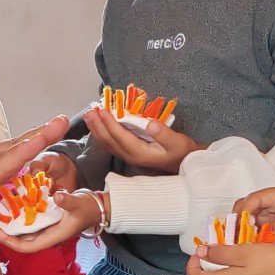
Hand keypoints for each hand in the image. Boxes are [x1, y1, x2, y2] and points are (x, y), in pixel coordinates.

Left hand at [0, 116, 72, 229]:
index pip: (2, 162)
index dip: (22, 152)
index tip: (40, 138)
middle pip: (16, 147)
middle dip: (39, 135)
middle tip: (62, 120)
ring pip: (19, 145)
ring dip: (41, 134)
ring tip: (62, 122)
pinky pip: (19, 150)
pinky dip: (35, 141)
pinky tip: (50, 133)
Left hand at [0, 190, 102, 253]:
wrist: (98, 207)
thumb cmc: (89, 207)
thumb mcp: (79, 203)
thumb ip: (67, 201)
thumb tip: (57, 197)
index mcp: (54, 236)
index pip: (29, 247)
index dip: (12, 243)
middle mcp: (49, 236)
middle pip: (23, 241)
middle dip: (8, 235)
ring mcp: (48, 230)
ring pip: (26, 233)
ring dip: (12, 227)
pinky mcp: (48, 222)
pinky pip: (30, 224)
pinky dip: (20, 219)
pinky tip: (12, 209)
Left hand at [84, 106, 200, 173]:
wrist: (185, 164)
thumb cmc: (182, 152)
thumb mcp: (178, 142)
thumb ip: (164, 134)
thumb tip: (150, 124)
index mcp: (140, 153)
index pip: (120, 136)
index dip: (110, 123)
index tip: (102, 110)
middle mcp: (131, 156)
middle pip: (109, 140)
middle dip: (98, 125)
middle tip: (89, 110)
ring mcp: (129, 156)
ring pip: (108, 143)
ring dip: (97, 129)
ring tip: (89, 115)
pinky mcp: (130, 153)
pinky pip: (111, 143)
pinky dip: (102, 133)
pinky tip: (98, 125)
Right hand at [235, 187, 274, 257]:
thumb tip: (264, 233)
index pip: (254, 200)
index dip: (244, 211)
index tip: (240, 224)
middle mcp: (272, 208)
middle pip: (247, 211)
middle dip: (239, 223)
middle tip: (234, 236)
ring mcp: (272, 223)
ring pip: (250, 226)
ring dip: (243, 235)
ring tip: (238, 246)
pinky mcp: (274, 237)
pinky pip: (257, 239)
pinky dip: (251, 244)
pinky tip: (247, 252)